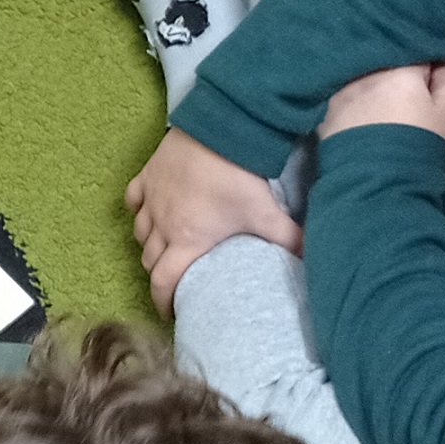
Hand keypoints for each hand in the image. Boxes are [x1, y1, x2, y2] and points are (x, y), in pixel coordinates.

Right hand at [123, 126, 302, 311]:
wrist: (217, 131)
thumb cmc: (238, 177)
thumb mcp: (265, 212)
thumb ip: (287, 238)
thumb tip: (311, 258)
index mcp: (187, 240)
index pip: (164, 282)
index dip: (163, 301)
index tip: (171, 312)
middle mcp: (162, 224)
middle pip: (150, 260)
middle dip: (160, 272)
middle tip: (176, 276)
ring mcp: (151, 199)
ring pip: (140, 232)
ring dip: (150, 244)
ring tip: (164, 246)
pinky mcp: (146, 176)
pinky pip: (132, 200)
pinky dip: (138, 209)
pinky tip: (149, 209)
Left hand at [322, 61, 444, 142]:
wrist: (378, 179)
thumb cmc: (418, 143)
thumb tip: (440, 65)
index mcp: (400, 70)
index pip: (416, 54)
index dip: (424, 66)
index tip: (426, 80)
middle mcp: (367, 73)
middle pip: (384, 61)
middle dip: (394, 70)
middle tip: (402, 93)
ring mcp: (342, 89)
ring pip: (361, 75)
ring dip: (370, 81)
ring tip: (378, 101)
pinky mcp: (325, 107)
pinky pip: (341, 93)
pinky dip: (351, 97)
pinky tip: (358, 110)